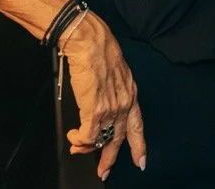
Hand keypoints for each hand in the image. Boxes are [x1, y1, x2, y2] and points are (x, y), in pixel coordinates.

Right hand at [61, 14, 146, 179]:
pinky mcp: (95, 110)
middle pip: (118, 139)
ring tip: (77, 147)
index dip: (138, 145)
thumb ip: (111, 92)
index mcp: (131, 93)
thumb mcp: (113, 74)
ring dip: (86, 147)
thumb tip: (100, 107)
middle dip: (109, 159)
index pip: (137, 125)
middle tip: (103, 172)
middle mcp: (124, 103)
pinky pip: (87, 136)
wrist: (89, 42)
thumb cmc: (98, 51)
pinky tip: (73, 136)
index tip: (141, 160)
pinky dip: (78, 139)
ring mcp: (111, 108)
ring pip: (100, 140)